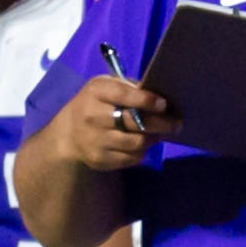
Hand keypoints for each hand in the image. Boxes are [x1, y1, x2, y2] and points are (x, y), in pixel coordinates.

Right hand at [48, 74, 172, 172]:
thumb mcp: (106, 87)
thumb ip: (130, 88)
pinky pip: (133, 158)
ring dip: (154, 138)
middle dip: (161, 123)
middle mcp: (92, 116)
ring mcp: (95, 140)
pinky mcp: (100, 159)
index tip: (164, 104)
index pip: (123, 95)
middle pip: (135, 122)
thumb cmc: (97, 104)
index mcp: (95, 92)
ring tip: (160, 133)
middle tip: (176, 123)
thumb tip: (161, 98)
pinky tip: (144, 143)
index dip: (146, 100)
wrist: (69, 134)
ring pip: (138, 142)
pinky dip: (143, 151)